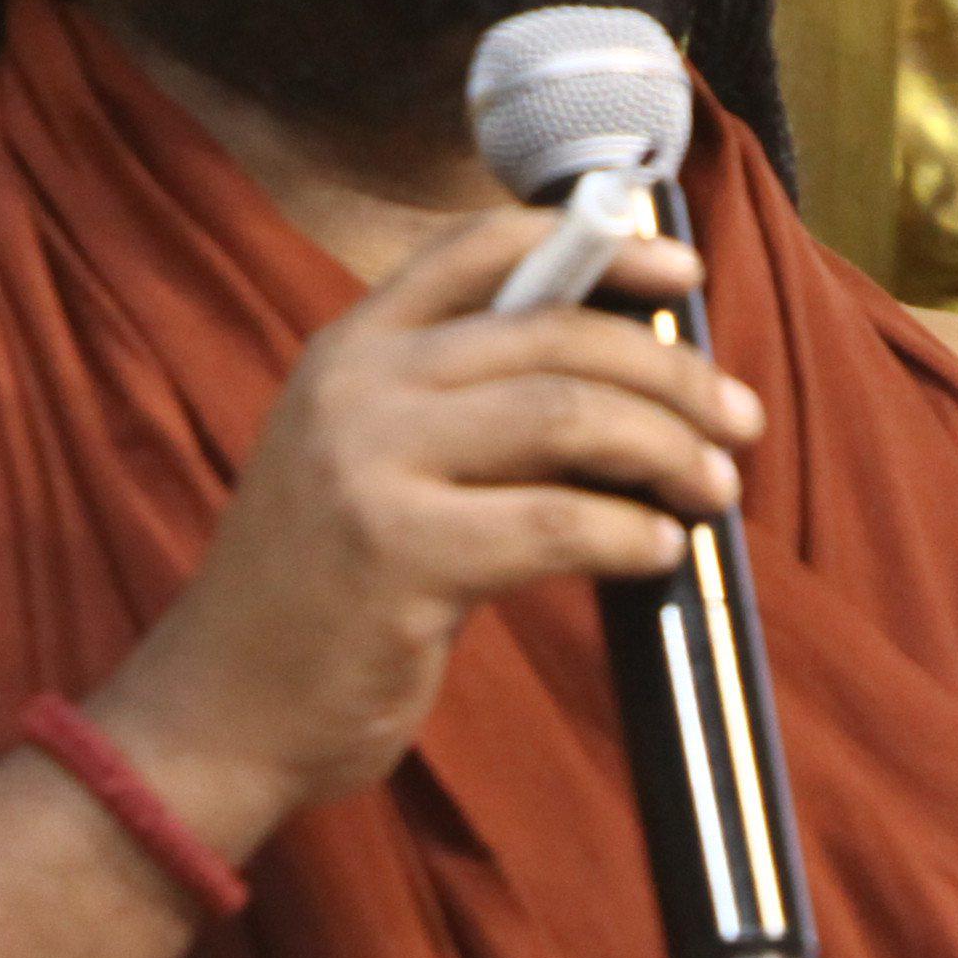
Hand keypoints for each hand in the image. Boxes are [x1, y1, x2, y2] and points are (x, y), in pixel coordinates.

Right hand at [89, 205, 765, 841]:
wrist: (219, 711)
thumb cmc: (320, 594)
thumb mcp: (366, 463)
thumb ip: (462, 407)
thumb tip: (627, 384)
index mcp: (349, 348)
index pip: (480, 249)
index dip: (599, 245)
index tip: (684, 270)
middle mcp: (355, 386)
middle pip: (555, 334)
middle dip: (670, 373)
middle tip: (738, 420)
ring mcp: (370, 466)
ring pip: (568, 415)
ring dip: (667, 449)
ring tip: (716, 489)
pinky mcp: (398, 556)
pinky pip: (557, 523)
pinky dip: (630, 533)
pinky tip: (660, 553)